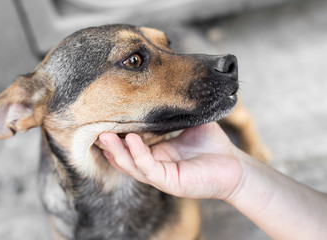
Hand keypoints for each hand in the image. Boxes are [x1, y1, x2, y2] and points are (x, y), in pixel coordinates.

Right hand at [99, 123, 242, 199]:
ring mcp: (161, 175)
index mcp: (157, 153)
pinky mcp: (170, 182)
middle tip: (95, 129)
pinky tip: (131, 139)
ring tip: (104, 136)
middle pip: (125, 158)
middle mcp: (155, 165)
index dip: (117, 137)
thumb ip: (175, 113)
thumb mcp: (189, 124)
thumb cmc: (213, 146)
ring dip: (117, 152)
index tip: (104, 121)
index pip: (131, 147)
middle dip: (109, 145)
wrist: (236, 166)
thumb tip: (163, 88)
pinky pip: (149, 168)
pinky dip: (138, 155)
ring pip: (132, 166)